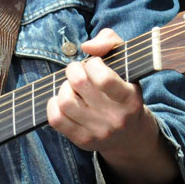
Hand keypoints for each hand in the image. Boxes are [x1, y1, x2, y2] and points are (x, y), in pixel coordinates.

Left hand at [46, 28, 178, 183]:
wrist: (131, 136)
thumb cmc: (124, 90)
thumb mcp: (127, 63)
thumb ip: (110, 42)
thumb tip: (86, 47)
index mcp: (130, 98)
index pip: (103, 78)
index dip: (92, 64)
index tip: (94, 64)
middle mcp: (115, 117)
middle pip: (79, 85)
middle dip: (73, 70)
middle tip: (77, 72)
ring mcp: (98, 131)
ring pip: (65, 102)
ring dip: (64, 88)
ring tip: (72, 88)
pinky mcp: (83, 141)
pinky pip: (56, 120)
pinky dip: (53, 105)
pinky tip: (62, 101)